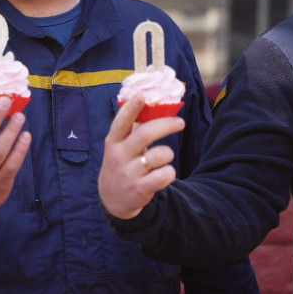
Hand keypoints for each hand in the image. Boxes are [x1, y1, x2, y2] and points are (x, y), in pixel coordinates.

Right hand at [98, 95, 182, 219]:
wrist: (112, 198)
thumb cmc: (122, 163)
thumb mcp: (120, 146)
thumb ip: (133, 128)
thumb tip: (154, 104)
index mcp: (113, 141)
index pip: (121, 122)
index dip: (131, 108)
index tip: (141, 96)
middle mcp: (119, 156)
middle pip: (145, 134)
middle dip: (166, 125)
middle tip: (180, 122)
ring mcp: (129, 173)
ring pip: (159, 155)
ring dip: (168, 153)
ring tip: (164, 158)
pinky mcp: (140, 188)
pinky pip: (164, 175)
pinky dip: (170, 173)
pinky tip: (164, 174)